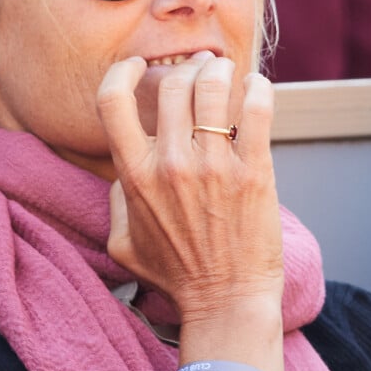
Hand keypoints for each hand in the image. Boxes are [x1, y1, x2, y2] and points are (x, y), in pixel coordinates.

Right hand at [97, 53, 283, 323]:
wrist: (226, 303)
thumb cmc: (175, 275)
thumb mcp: (123, 242)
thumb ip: (116, 200)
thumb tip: (125, 169)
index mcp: (135, 175)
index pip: (112, 101)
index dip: (122, 72)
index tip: (137, 67)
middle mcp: (171, 164)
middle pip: (173, 85)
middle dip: (186, 68)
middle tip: (197, 69)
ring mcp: (214, 166)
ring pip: (213, 87)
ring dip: (218, 69)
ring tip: (223, 70)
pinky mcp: (254, 172)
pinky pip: (257, 109)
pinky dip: (257, 87)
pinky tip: (255, 86)